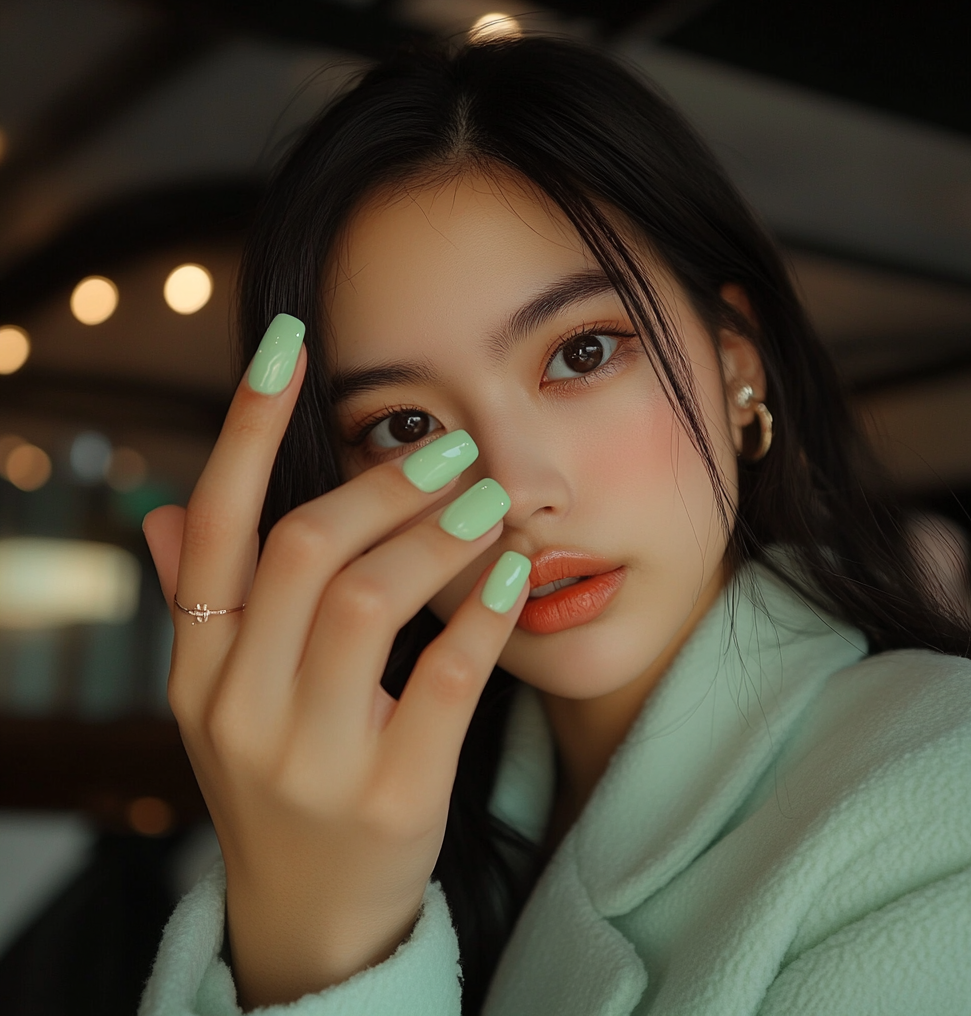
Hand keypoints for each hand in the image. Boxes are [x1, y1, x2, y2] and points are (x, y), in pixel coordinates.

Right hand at [143, 318, 528, 1008]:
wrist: (309, 918)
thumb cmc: (281, 783)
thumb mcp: (226, 699)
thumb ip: (206, 604)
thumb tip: (169, 512)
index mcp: (201, 669)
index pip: (217, 523)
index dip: (249, 427)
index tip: (290, 343)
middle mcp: (240, 707)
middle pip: (305, 551)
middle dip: (383, 485)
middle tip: (452, 451)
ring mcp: (311, 758)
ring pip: (369, 603)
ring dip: (438, 535)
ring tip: (491, 499)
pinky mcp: (390, 798)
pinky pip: (444, 682)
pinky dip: (480, 614)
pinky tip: (511, 569)